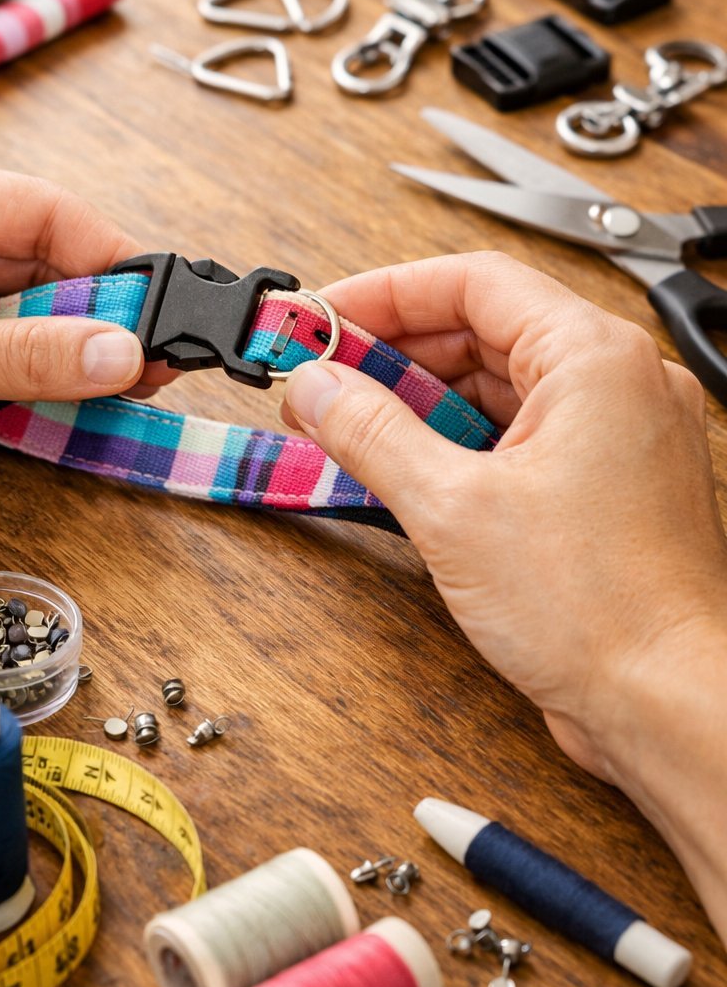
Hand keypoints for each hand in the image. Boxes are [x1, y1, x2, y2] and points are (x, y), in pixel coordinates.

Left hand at [0, 157, 158, 525]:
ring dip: (81, 351)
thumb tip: (118, 351)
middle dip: (101, 311)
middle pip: (44, 264)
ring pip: (35, 316)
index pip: (35, 210)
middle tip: (160, 354)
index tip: (159, 304)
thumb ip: (20, 355)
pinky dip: (50, 382)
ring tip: (139, 380)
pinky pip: (13, 361)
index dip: (105, 256)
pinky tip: (88, 398)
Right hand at [283, 253, 726, 938]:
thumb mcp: (452, 509)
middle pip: (485, 329)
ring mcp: (617, 434)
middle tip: (320, 374)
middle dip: (395, 351)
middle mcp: (617, 383)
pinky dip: (458, 442)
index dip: (385, 293)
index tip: (322, 317)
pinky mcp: (606, 484)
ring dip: (421, 400)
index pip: (474, 282)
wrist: (669, 705)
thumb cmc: (604, 612)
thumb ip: (370, 433)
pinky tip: (402, 465)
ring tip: (346, 421)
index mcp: (594, 358)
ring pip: (500, 385)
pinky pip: (520, 435)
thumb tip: (317, 387)